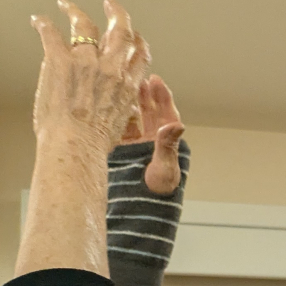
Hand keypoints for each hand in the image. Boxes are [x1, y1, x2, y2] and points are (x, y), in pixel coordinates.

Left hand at [31, 0, 151, 149]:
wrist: (76, 146)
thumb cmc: (94, 143)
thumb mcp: (121, 124)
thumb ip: (122, 106)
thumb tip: (121, 104)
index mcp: (126, 84)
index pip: (139, 55)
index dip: (138, 42)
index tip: (134, 35)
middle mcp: (110, 68)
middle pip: (119, 31)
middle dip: (116, 14)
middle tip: (111, 5)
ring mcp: (84, 62)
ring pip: (84, 25)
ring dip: (75, 11)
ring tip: (67, 4)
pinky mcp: (58, 60)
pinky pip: (50, 33)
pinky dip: (43, 23)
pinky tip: (39, 20)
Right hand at [119, 75, 186, 193]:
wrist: (142, 209)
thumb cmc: (158, 190)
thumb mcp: (165, 166)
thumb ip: (167, 145)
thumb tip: (177, 124)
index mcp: (168, 142)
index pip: (167, 113)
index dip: (162, 95)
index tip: (155, 79)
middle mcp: (154, 141)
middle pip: (150, 111)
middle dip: (144, 94)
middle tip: (135, 76)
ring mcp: (138, 144)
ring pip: (134, 117)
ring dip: (128, 102)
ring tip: (119, 85)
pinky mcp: (122, 150)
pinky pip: (119, 127)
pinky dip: (115, 115)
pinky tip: (108, 103)